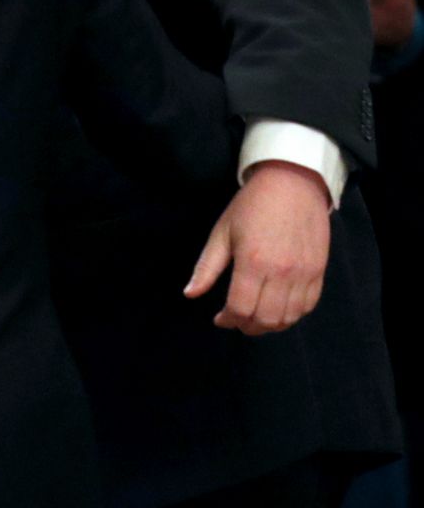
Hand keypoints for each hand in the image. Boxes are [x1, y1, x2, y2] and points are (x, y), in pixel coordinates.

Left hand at [183, 161, 329, 334]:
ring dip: (271, 325)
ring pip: (288, 318)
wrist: (292, 181)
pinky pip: (308, 305)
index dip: (228, 320)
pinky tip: (279, 308)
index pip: (240, 309)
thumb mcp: (223, 231)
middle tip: (237, 321)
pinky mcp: (319, 270)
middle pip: (266, 319)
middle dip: (247, 326)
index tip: (220, 318)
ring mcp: (304, 273)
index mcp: (253, 262)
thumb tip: (190, 294)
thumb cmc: (252, 204)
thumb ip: (207, 267)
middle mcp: (281, 272)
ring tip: (257, 317)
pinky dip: (293, 315)